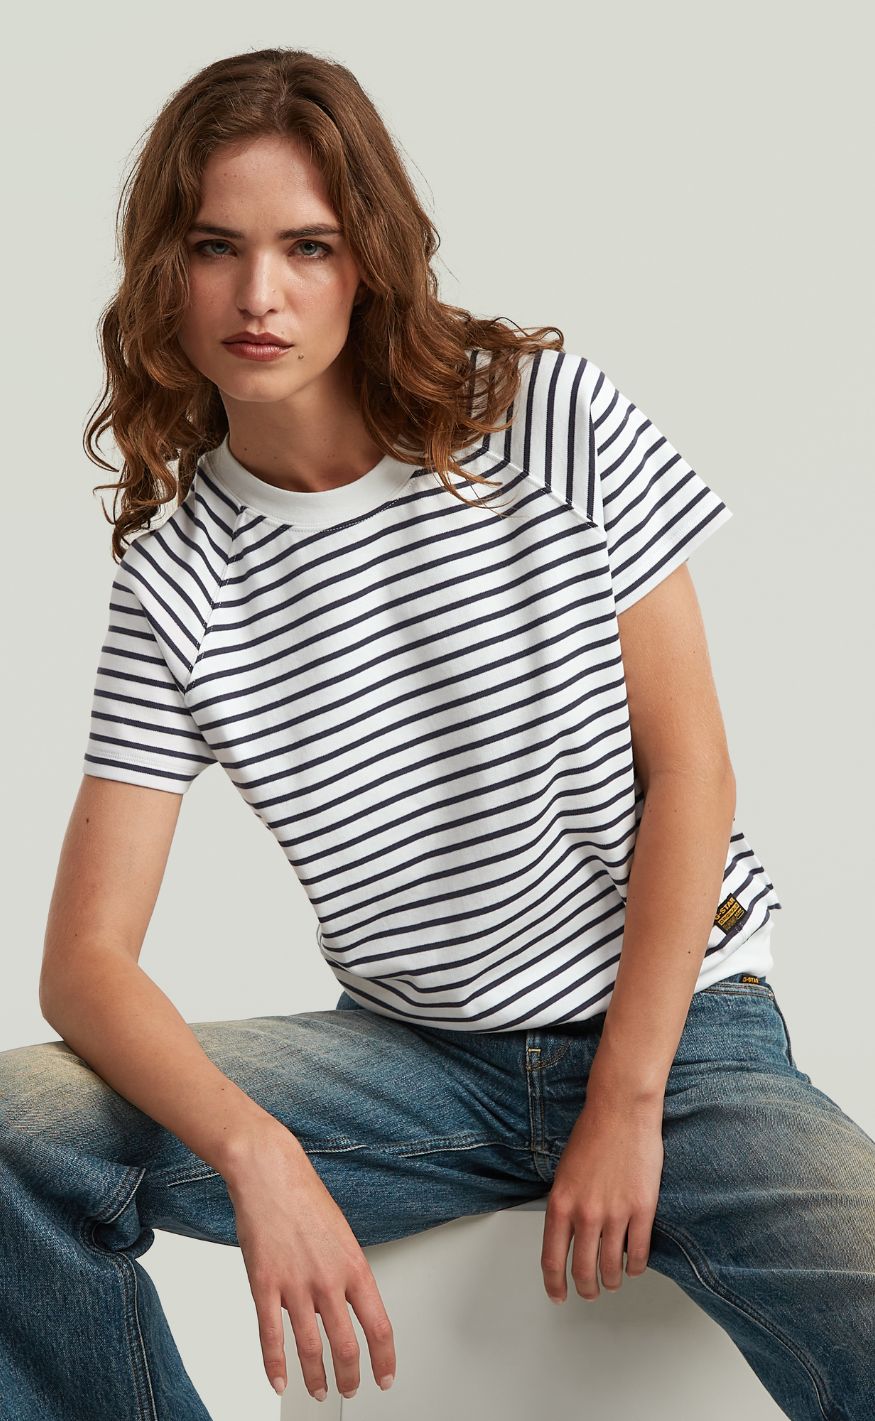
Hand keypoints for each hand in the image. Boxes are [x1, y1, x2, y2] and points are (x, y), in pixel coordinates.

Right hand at [222, 1121, 395, 1401]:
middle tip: (350, 1388)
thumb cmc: (304, 1196)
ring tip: (318, 1391)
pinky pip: (270, 1336)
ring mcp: (295, 1284)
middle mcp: (328, 1279)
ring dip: (316, 1378)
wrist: (270, 1171)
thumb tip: (345, 1305)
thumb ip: (345, 1271)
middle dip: (350, 1376)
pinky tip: (279, 1381)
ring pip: (311, 1348)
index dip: (384, 1359)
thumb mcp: (341, 1233)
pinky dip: (275, 1365)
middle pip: (346, 1346)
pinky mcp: (263, 1283)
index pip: (379, 1326)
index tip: (385, 1376)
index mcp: (354, 1265)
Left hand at [541, 1091, 663, 1302]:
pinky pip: (639, 1252)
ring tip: (613, 1282)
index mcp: (560, 1204)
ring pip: (612, 1267)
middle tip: (590, 1292)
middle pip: (583, 1269)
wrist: (620, 1110)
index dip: (555, 1284)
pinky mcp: (642, 1209)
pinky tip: (635, 1267)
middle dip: (586, 1288)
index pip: (552, 1258)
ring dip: (612, 1280)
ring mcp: (615, 1214)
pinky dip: (637, 1266)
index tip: (558, 1296)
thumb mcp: (564, 1172)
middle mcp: (585, 1214)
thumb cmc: (593, 1133)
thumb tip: (568, 1234)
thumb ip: (565, 1205)